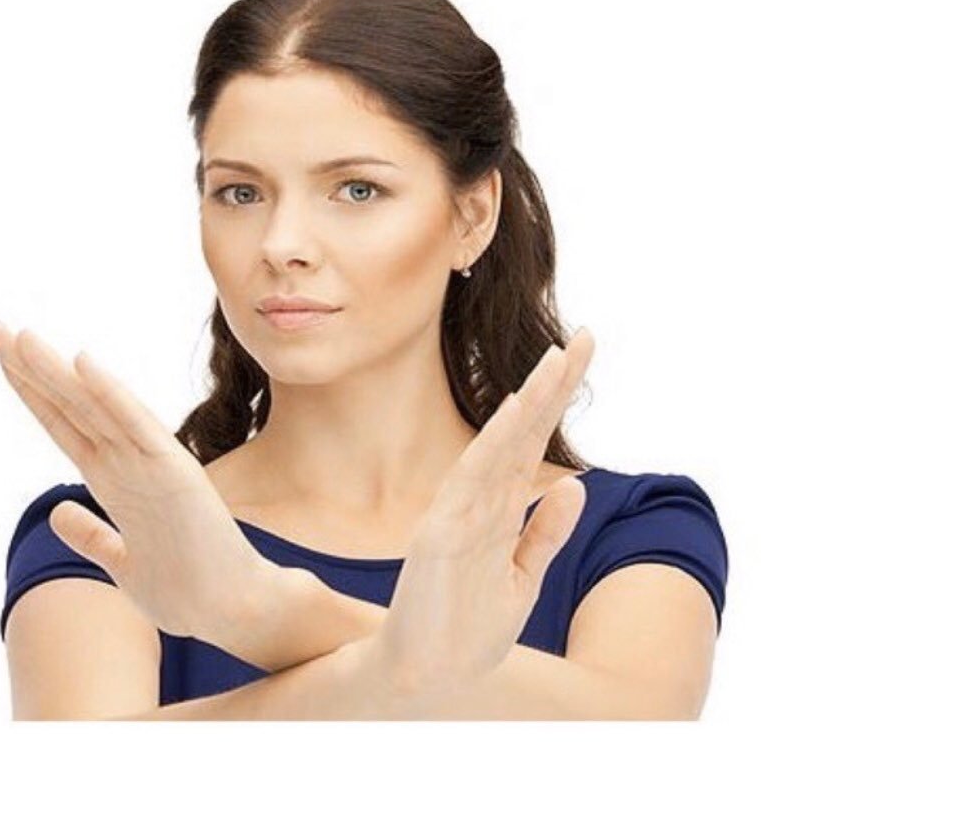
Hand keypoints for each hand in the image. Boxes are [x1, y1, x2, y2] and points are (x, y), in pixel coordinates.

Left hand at [0, 319, 278, 641]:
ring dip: (58, 372)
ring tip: (21, 336)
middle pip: (71, 406)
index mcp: (114, 481)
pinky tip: (85, 363)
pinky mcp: (177, 475)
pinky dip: (112, 395)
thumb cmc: (186, 588)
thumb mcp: (122, 564)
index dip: (31, 389)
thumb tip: (55, 511)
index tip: (1, 354)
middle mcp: (129, 464)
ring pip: (96, 408)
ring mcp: (153, 465)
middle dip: (32, 367)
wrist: (234, 610)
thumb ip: (90, 535)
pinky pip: (138, 428)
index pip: (64, 423)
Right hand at [368, 329, 594, 698]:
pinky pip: (474, 478)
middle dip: (554, 383)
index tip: (584, 354)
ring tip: (558, 359)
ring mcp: (460, 512)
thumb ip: (546, 535)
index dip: (558, 397)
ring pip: (501, 444)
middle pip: (523, 431)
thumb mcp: (523, 581)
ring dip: (531, 401)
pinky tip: (516, 407)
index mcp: (500, 510)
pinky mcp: (443, 532)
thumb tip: (574, 487)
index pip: (533, 441)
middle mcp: (481, 501)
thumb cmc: (469, 630)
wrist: (427, 676)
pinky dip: (495, 441)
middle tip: (586, 336)